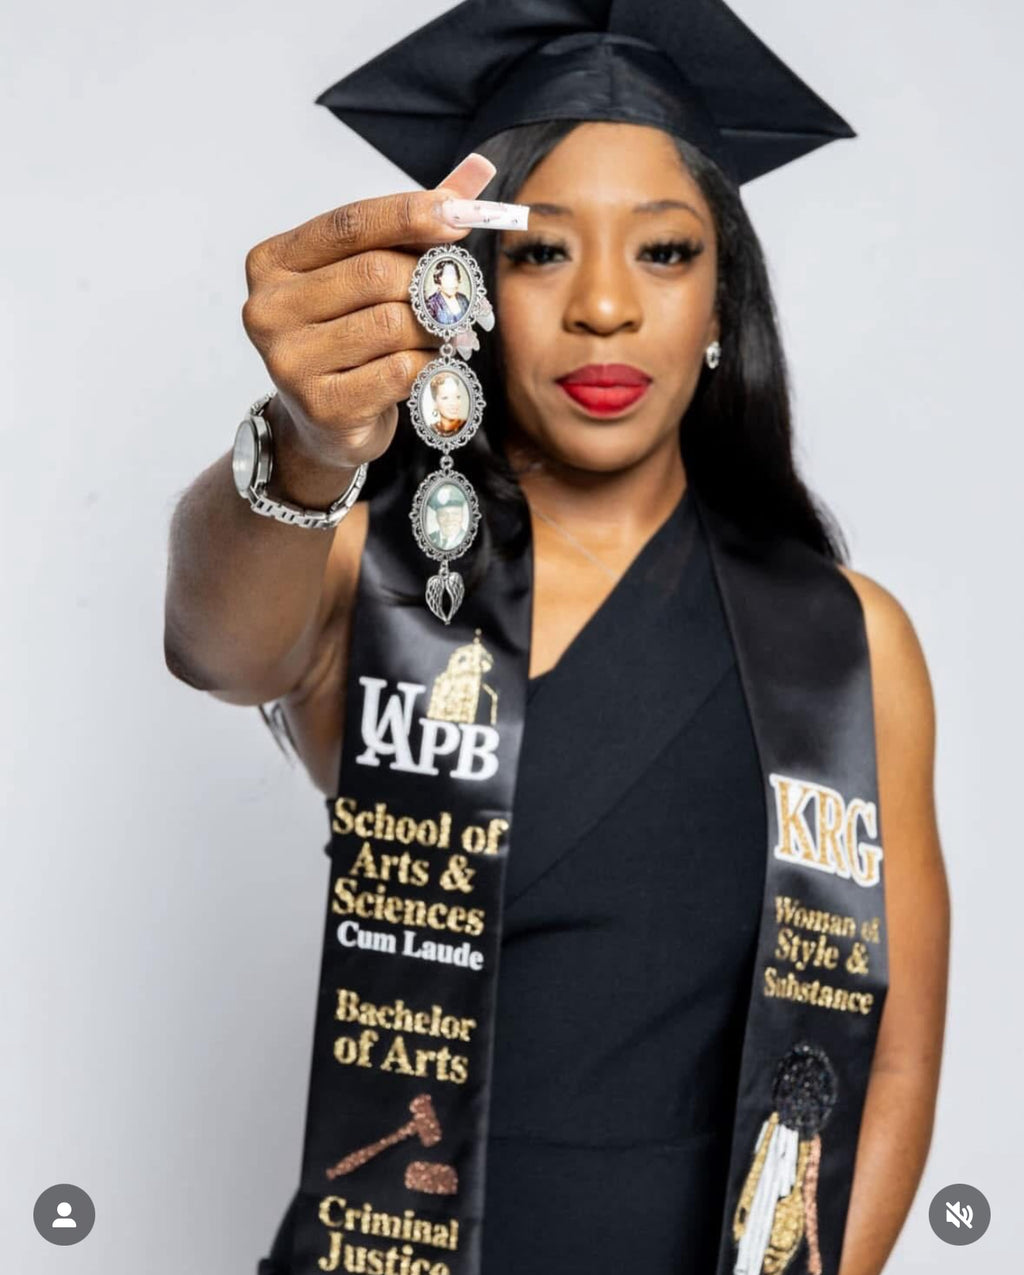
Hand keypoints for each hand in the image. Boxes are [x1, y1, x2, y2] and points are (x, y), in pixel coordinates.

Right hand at [240, 153, 496, 476]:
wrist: (325, 423)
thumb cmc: (349, 335)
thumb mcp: (371, 272)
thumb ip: (415, 224)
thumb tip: (479, 170)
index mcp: (272, 262)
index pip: (349, 224)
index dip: (408, 215)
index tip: (458, 214)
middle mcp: (268, 309)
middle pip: (376, 274)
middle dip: (429, 282)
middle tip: (461, 295)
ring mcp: (288, 361)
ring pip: (392, 324)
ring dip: (434, 329)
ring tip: (444, 334)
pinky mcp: (321, 406)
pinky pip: (398, 371)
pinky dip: (427, 366)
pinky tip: (427, 366)